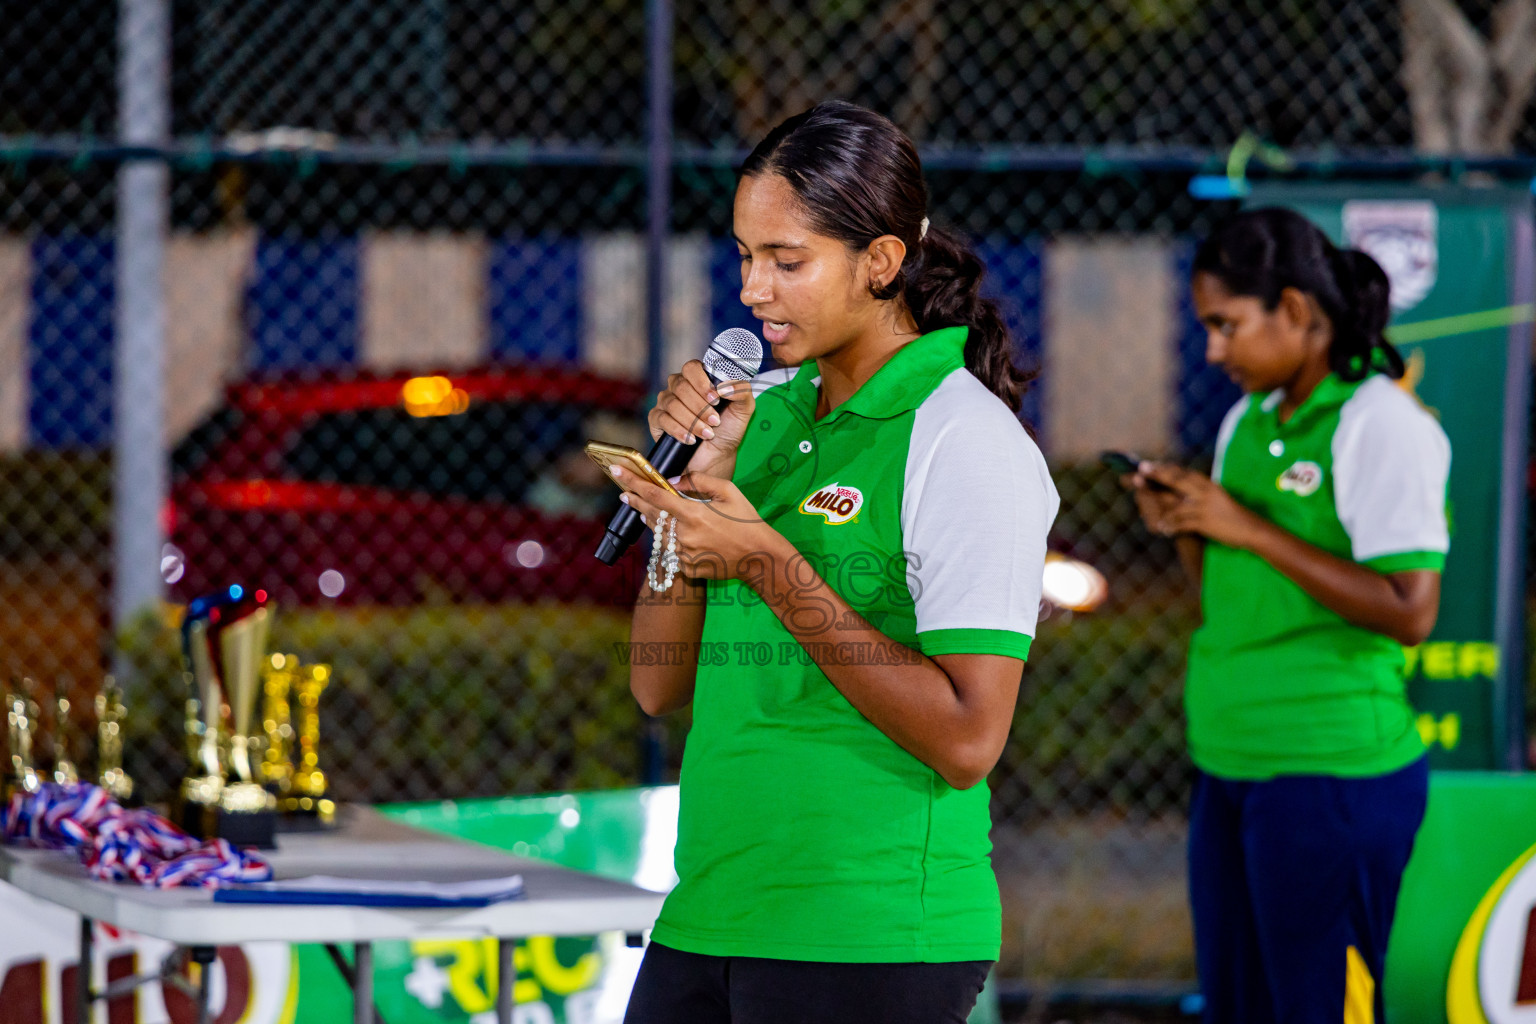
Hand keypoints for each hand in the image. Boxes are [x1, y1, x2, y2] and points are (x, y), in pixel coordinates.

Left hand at [610, 465, 782, 578]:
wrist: (759, 557)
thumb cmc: (746, 520)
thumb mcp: (728, 490)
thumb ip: (698, 481)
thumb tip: (672, 480)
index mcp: (693, 514)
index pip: (655, 496)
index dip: (634, 483)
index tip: (618, 473)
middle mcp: (684, 535)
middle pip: (651, 515)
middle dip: (636, 502)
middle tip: (625, 493)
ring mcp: (684, 554)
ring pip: (659, 535)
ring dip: (651, 521)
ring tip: (646, 511)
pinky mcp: (687, 567)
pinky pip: (671, 551)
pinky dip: (670, 541)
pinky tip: (673, 535)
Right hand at [648, 360, 755, 478]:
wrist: (718, 455)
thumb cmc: (728, 428)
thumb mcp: (743, 408)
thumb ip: (741, 390)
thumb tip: (725, 387)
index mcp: (698, 379)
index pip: (691, 367)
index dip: (702, 382)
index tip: (716, 399)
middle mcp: (679, 387)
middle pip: (681, 386)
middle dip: (700, 407)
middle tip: (715, 421)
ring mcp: (666, 402)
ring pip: (672, 404)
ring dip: (692, 421)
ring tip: (707, 433)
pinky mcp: (657, 420)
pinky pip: (662, 419)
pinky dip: (679, 430)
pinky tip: (691, 440)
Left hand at [1134, 462, 1265, 549]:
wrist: (1251, 529)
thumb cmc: (1231, 513)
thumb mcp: (1216, 496)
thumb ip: (1199, 490)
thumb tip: (1180, 484)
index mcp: (1208, 484)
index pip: (1183, 472)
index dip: (1165, 468)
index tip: (1150, 465)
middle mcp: (1205, 492)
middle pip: (1177, 480)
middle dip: (1158, 475)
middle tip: (1141, 470)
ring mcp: (1204, 507)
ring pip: (1176, 503)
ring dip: (1157, 503)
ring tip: (1141, 503)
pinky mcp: (1205, 522)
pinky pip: (1183, 523)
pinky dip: (1171, 525)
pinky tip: (1162, 529)